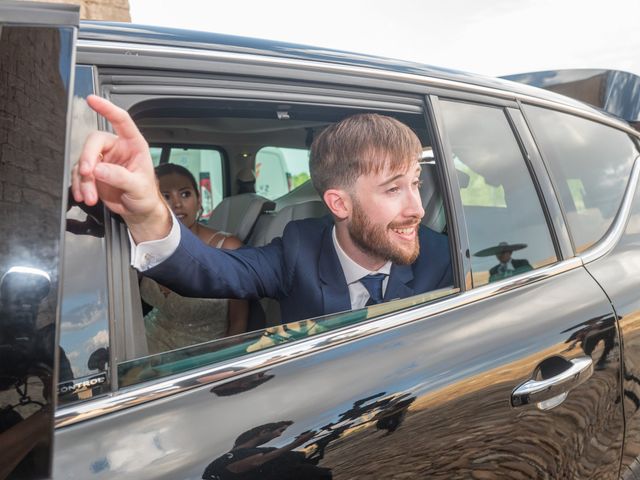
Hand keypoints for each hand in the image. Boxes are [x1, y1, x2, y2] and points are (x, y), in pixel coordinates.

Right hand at [71, 95, 170, 241]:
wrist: (139, 211)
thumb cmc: (145, 195)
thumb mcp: (138, 187)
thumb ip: (120, 177)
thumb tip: (100, 169)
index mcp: (134, 145)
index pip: (121, 120)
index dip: (107, 109)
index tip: (93, 100)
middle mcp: (117, 148)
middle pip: (94, 142)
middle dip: (88, 158)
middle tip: (88, 174)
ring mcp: (103, 160)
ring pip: (84, 161)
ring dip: (84, 180)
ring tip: (91, 197)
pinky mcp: (93, 173)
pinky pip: (79, 174)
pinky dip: (79, 186)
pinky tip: (84, 196)